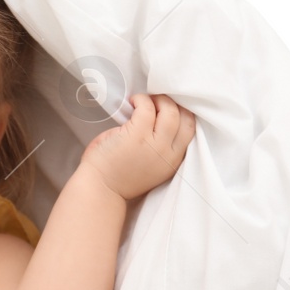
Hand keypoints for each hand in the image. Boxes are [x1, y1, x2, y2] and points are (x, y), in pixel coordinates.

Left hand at [79, 93, 196, 200]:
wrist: (100, 189)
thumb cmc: (118, 175)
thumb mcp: (150, 163)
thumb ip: (159, 145)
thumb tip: (156, 116)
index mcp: (173, 161)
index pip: (190, 130)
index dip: (182, 113)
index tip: (168, 108)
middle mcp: (168, 154)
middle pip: (186, 118)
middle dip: (173, 104)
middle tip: (156, 102)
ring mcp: (154, 144)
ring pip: (170, 111)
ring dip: (159, 100)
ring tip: (144, 101)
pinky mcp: (137, 135)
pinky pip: (146, 108)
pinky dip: (141, 100)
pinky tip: (131, 102)